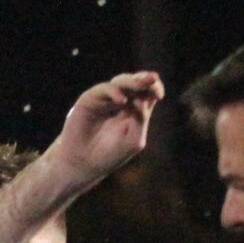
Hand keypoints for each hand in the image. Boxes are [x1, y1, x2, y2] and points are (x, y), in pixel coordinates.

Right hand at [42, 71, 165, 186]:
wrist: (84, 163)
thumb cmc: (110, 153)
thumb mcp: (133, 138)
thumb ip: (141, 118)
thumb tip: (142, 99)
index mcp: (135, 109)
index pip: (148, 92)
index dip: (155, 88)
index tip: (159, 95)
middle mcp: (121, 100)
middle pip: (136, 82)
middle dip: (145, 80)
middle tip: (152, 79)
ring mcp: (105, 98)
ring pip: (121, 81)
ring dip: (132, 82)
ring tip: (141, 84)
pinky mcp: (90, 99)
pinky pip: (104, 89)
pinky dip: (114, 92)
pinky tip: (121, 100)